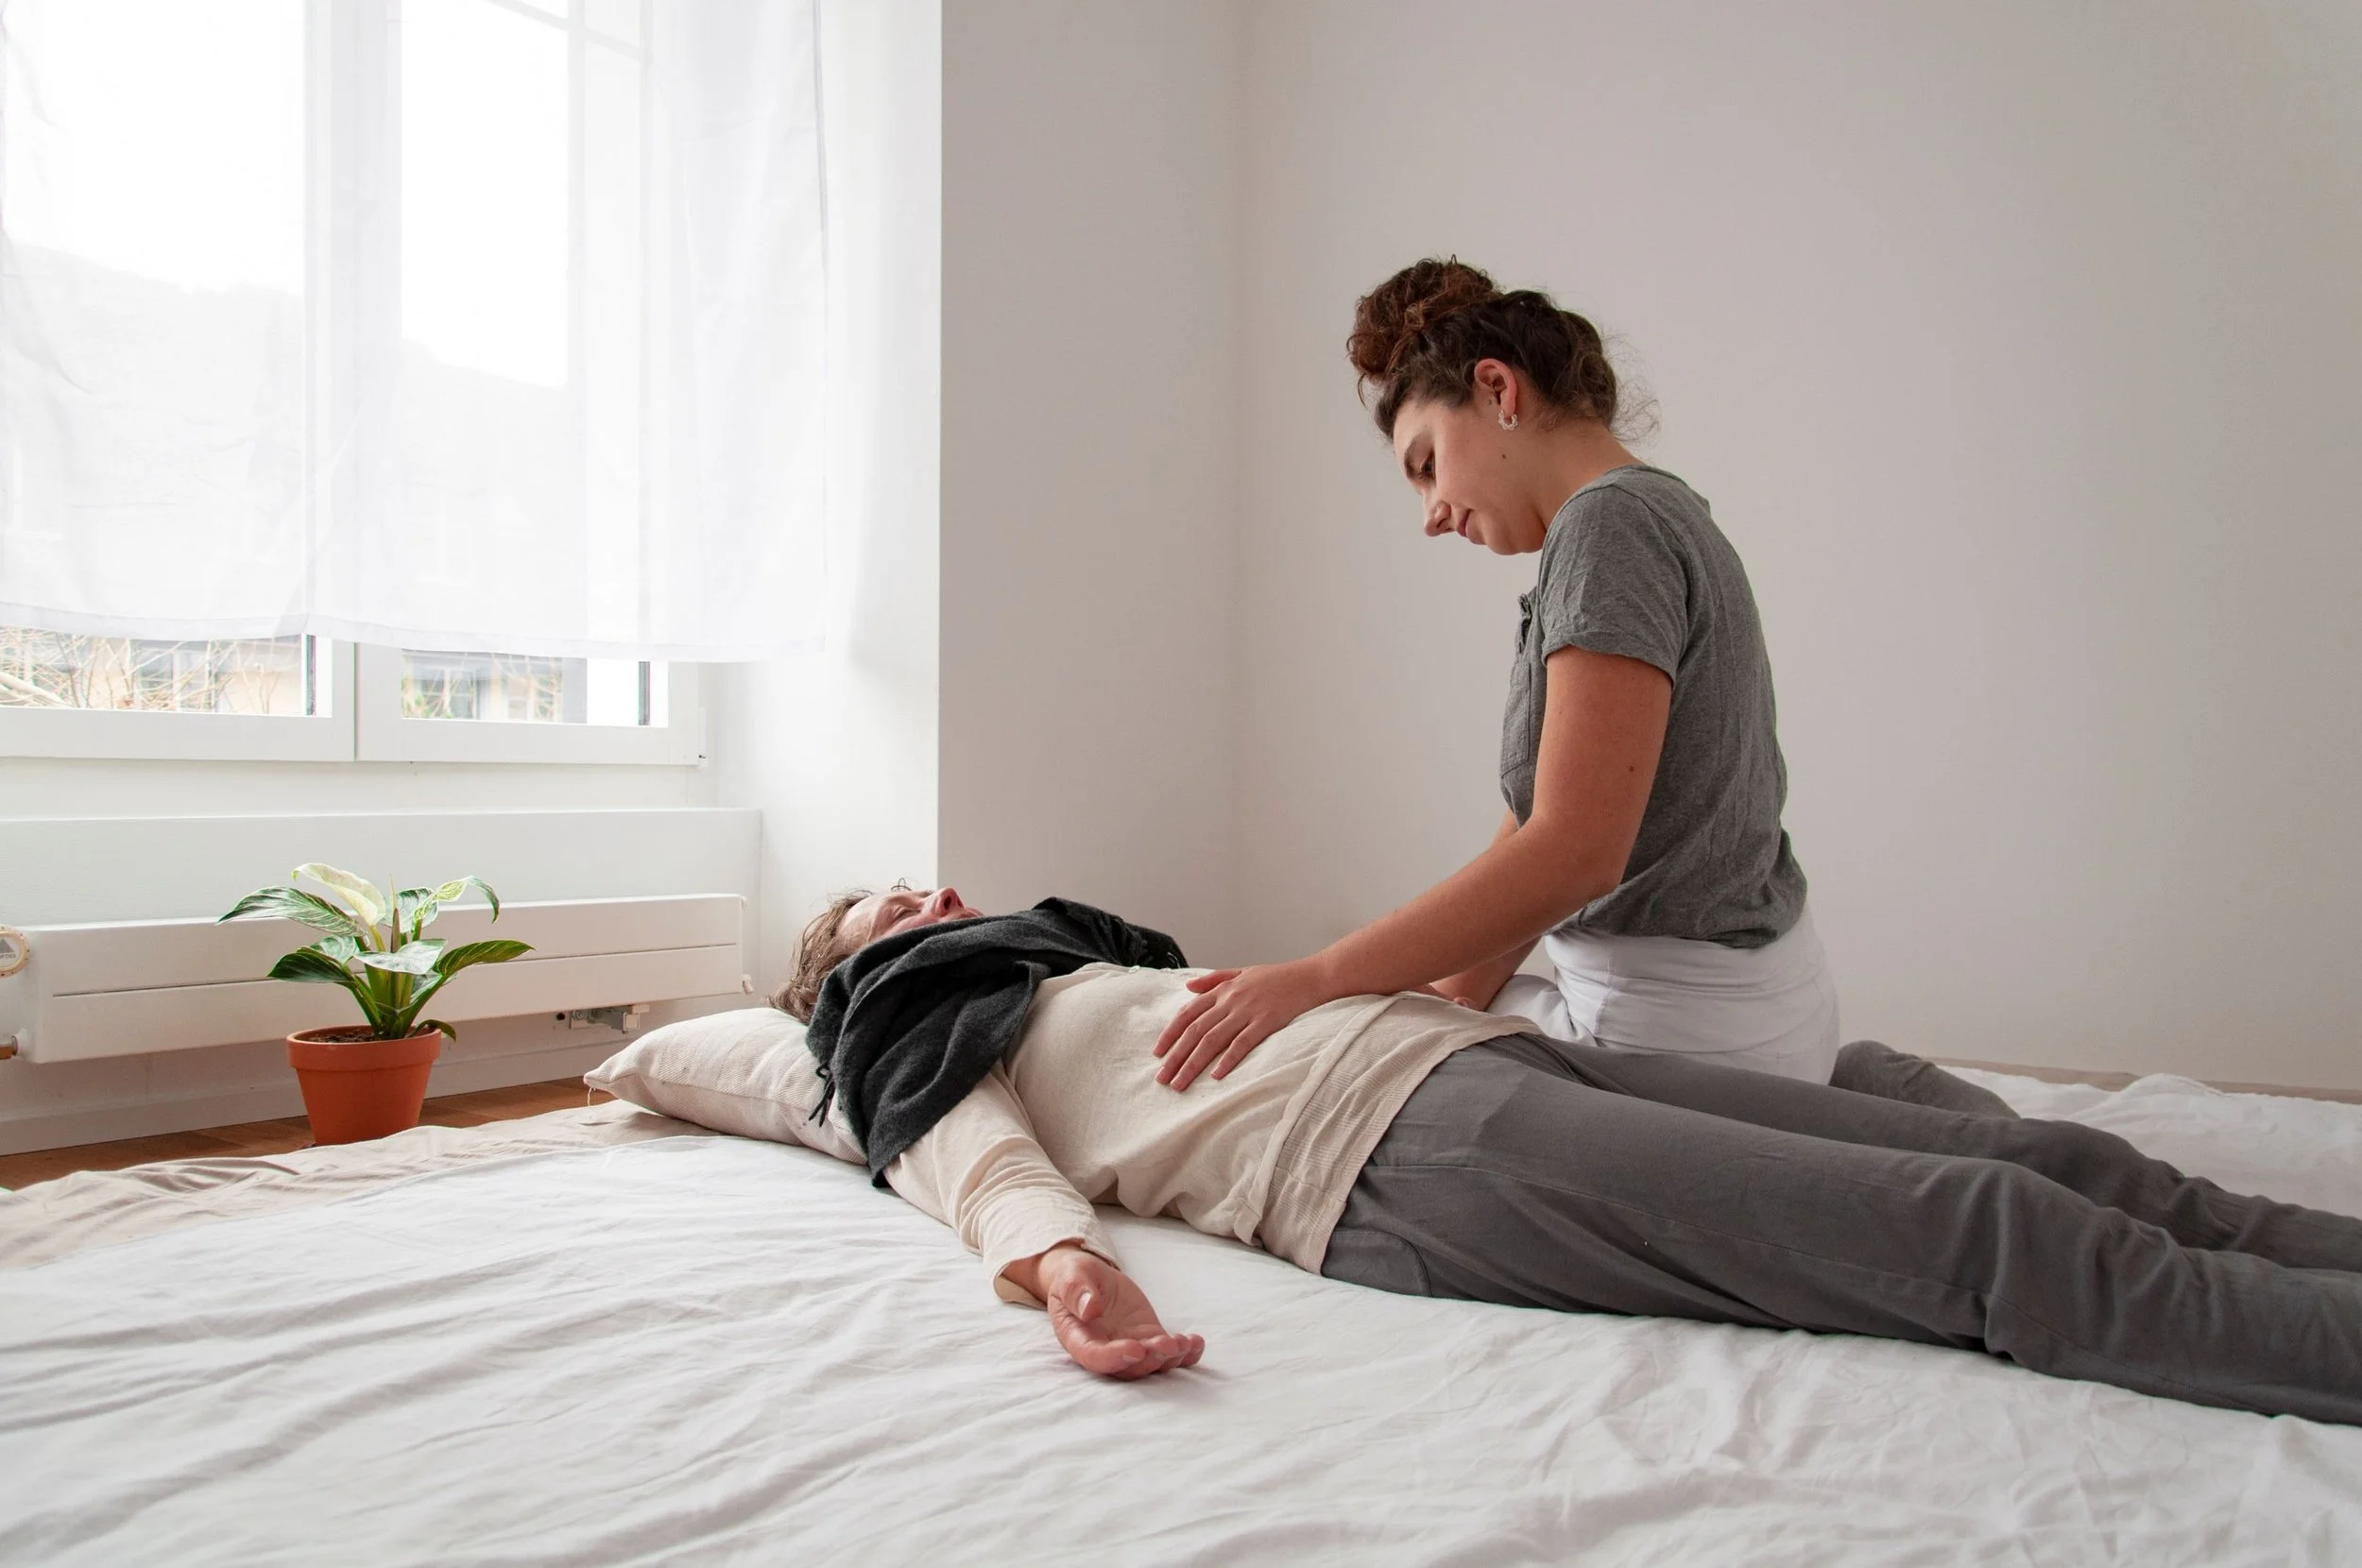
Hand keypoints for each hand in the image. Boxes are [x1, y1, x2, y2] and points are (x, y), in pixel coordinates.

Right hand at [1007, 1245, 1203, 1379]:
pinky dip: (1185, 1353)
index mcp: (1079, 1339)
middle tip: (1167, 1345)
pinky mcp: (1148, 1338)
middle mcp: (1105, 1350)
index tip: (1135, 1348)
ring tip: (1185, 1343)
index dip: (1114, 1358)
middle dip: (1150, 1359)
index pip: (1094, 1357)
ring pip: (1150, 1363)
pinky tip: (1196, 1343)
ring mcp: (1129, 1346)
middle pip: (1127, 1367)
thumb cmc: (1074, 1278)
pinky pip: (1167, 1352)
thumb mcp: (1071, 1276)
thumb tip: (1089, 1309)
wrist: (1089, 1280)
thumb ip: (1076, 1291)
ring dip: (1169, 1358)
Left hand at [1153, 960, 1338, 1090]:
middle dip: (1176, 1056)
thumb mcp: (1242, 971)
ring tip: (1180, 1083)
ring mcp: (1248, 1011)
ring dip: (1194, 1063)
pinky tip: (1216, 1076)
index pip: (1188, 1013)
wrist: (1310, 976)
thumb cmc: (1276, 977)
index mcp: (1223, 989)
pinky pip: (1242, 1044)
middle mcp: (1231, 1000)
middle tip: (1162, 1078)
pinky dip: (1228, 1060)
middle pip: (1195, 1031)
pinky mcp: (1266, 1022)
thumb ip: (1214, 979)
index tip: (1157, 1053)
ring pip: (1213, 1040)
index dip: (1170, 1033)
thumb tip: (1187, 987)